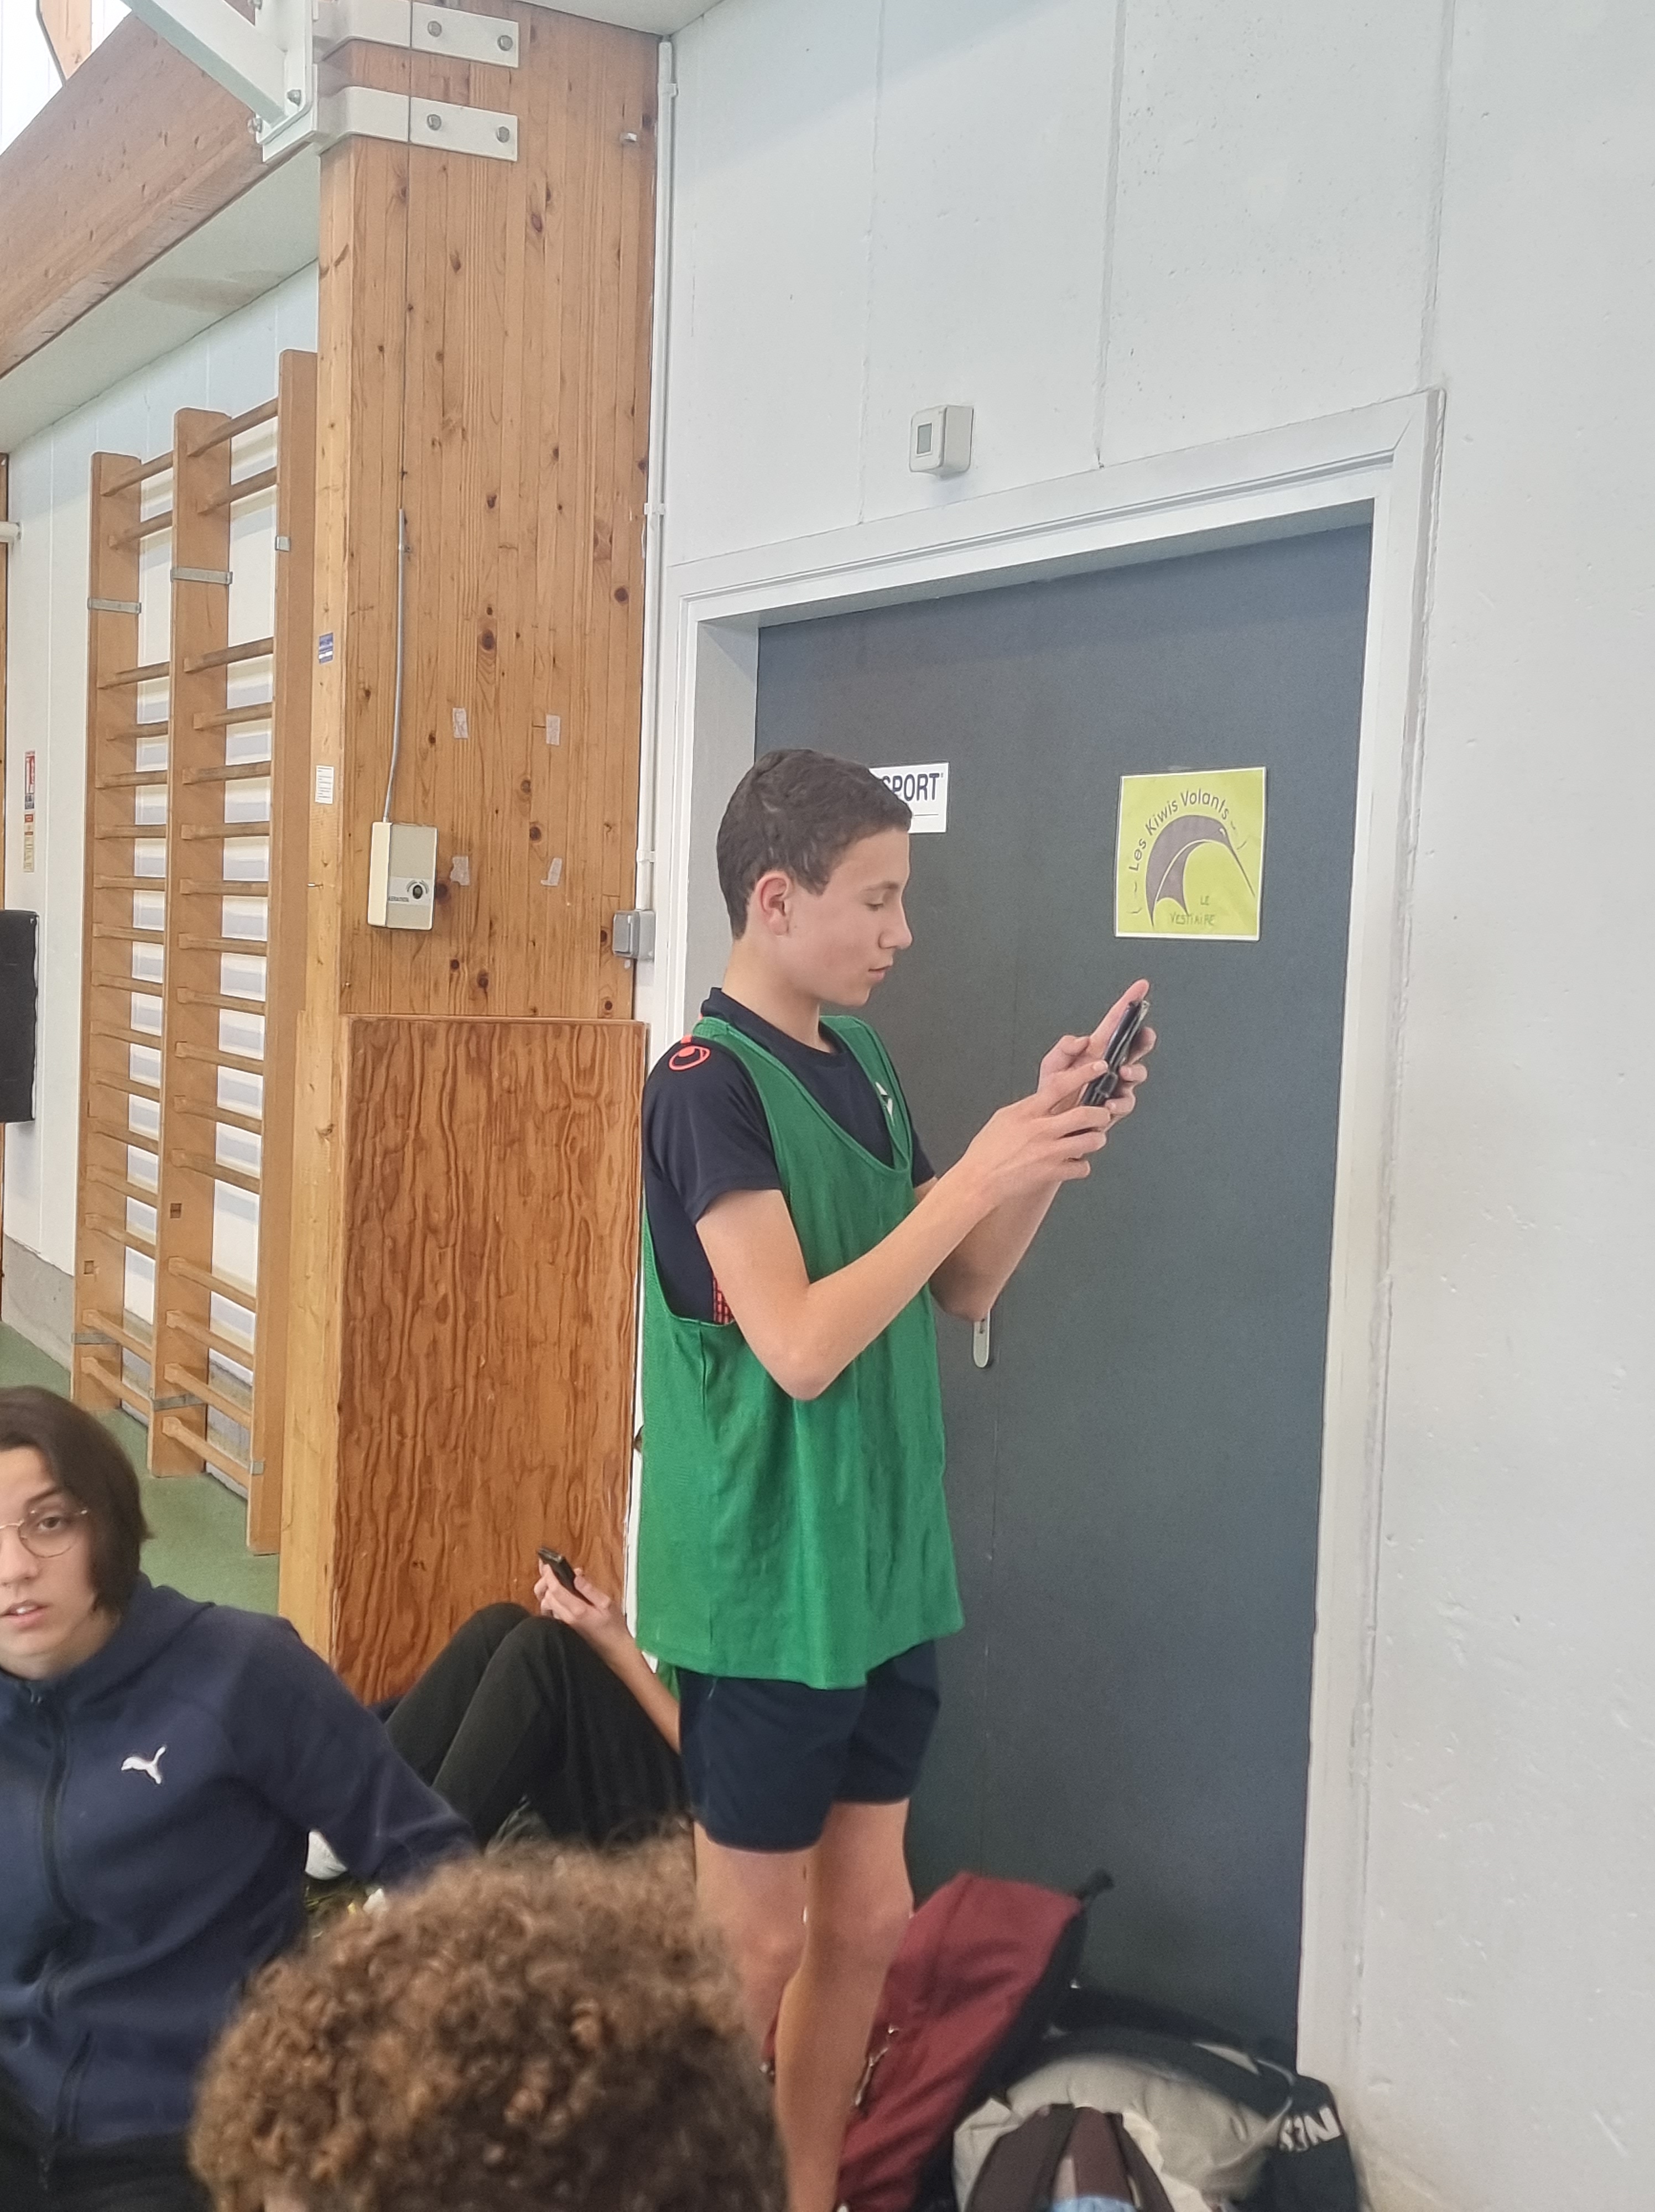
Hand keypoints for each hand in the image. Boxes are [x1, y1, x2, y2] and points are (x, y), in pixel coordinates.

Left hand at [534, 1565, 634, 1663]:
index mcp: (577, 1611)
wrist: (614, 1650)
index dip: (549, 1575)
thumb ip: (590, 1590)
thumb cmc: (613, 1628)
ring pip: (546, 1605)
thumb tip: (577, 1576)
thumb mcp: (607, 1604)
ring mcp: (564, 1624)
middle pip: (546, 1596)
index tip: (547, 1565)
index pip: (555, 1590)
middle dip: (547, 1581)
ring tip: (556, 1580)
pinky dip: (551, 1600)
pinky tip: (558, 1594)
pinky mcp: (564, 1628)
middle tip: (552, 1570)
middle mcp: (566, 1618)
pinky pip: (551, 1612)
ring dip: (548, 1591)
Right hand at [955, 982, 1155, 1209]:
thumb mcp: (1004, 1117)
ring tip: (1092, 1138)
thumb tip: (1045, 1098)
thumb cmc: (987, 1150)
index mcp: (1028, 1111)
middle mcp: (1040, 1130)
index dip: (1084, 1074)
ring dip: (1096, 1139)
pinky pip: (1081, 1167)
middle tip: (1103, 1113)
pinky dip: (1082, 1165)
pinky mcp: (1051, 1173)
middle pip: (1085, 1114)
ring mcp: (1048, 1152)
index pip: (1061, 1085)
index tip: (1099, 1067)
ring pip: (1090, 1141)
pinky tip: (1075, 1163)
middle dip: (1101, 1113)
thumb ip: (1029, 1107)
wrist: (979, 1180)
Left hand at [1037, 980, 1155, 1126]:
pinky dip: (1119, 1102)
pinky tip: (1109, 1103)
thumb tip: (1082, 1040)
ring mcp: (1115, 1085)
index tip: (1140, 988)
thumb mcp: (1052, 1064)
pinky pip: (1125, 1102)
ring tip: (1122, 1073)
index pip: (1116, 1022)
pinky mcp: (1114, 1106)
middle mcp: (1111, 1065)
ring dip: (1134, 1071)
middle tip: (1143, 1035)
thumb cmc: (1053, 1092)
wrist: (1051, 1121)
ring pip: (1137, 1074)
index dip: (1129, 1004)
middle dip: (1144, 1039)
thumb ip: (1063, 1048)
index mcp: (1097, 1049)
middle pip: (1136, 1046)